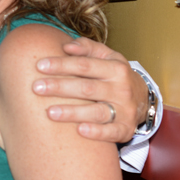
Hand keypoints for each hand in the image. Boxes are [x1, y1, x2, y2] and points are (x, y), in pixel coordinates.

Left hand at [32, 37, 147, 142]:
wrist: (143, 98)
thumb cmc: (114, 75)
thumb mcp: (107, 57)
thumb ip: (87, 48)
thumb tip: (67, 46)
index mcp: (116, 68)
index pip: (85, 65)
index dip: (62, 65)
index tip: (39, 66)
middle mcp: (121, 89)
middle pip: (87, 88)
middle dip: (60, 87)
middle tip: (36, 88)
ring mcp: (125, 110)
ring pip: (97, 112)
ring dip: (73, 112)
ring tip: (50, 112)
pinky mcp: (126, 129)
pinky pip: (112, 133)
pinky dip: (97, 132)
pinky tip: (79, 130)